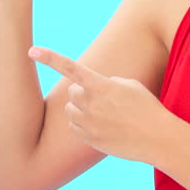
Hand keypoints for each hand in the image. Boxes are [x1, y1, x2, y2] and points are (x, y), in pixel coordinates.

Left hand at [28, 45, 170, 164]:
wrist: (157, 138)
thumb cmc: (146, 108)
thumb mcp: (130, 85)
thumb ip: (106, 83)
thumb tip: (91, 90)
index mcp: (101, 86)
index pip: (70, 68)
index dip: (49, 58)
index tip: (32, 50)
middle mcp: (91, 104)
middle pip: (71, 92)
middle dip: (82, 93)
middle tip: (102, 99)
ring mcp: (88, 123)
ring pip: (70, 110)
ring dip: (80, 109)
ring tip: (103, 114)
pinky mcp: (88, 139)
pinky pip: (74, 127)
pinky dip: (83, 125)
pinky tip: (102, 126)